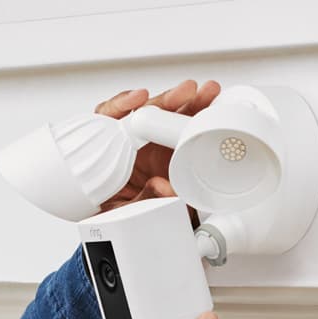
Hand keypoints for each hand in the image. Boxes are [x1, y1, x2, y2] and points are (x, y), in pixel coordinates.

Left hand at [93, 77, 221, 213]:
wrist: (132, 225)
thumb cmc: (118, 214)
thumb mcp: (123, 212)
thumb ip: (142, 199)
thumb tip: (164, 187)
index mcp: (110, 151)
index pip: (110, 118)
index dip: (122, 105)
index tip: (140, 99)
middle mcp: (131, 142)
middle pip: (145, 111)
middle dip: (166, 100)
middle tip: (186, 93)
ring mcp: (152, 143)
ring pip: (167, 114)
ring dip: (187, 102)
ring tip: (207, 94)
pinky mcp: (170, 147)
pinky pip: (181, 127)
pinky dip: (195, 115)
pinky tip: (208, 105)